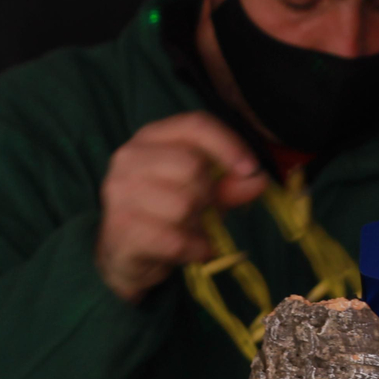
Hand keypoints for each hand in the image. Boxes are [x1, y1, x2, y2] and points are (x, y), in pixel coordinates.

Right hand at [97, 112, 266, 302]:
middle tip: (204, 210)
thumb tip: (258, 180)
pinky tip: (190, 249)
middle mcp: (129, 158)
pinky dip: (195, 248)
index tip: (251, 169)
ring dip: (200, 224)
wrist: (126, 254)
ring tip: (191, 229)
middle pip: (192, 166)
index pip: (195, 124)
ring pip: (184, 204)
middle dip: (210, 194)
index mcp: (151, 137)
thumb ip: (231, 185)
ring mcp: (120, 193)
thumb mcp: (205, 193)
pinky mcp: (121, 229)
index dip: (228, 144)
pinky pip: (176, 239)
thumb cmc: (168, 213)